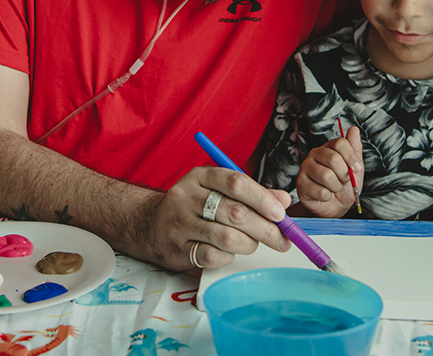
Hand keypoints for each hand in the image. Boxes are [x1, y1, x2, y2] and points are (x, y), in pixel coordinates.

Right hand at [142, 166, 291, 270]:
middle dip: (264, 228)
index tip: (280, 214)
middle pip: (235, 212)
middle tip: (281, 239)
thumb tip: (283, 201)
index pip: (236, 183)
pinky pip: (212, 256)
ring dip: (249, 243)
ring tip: (253, 244)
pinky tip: (230, 252)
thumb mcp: (218, 190)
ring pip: (226, 237)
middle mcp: (187, 196)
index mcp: (201, 176)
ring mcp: (179, 223)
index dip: (262, 199)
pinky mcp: (176, 249)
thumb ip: (252, 194)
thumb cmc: (194, 205)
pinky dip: (228, 256)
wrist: (149, 224)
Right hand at [296, 126, 364, 217]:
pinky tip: (324, 195)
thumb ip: (355, 149)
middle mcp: (315, 154)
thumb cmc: (345, 186)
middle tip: (343, 181)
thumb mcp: (356, 168)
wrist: (335, 207)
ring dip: (336, 187)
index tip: (358, 168)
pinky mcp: (300, 183)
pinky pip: (320, 191)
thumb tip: (354, 129)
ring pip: (327, 176)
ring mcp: (306, 167)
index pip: (340, 143)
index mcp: (329, 147)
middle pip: (333, 159)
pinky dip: (327, 196)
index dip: (351, 157)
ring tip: (333, 188)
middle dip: (344, 175)